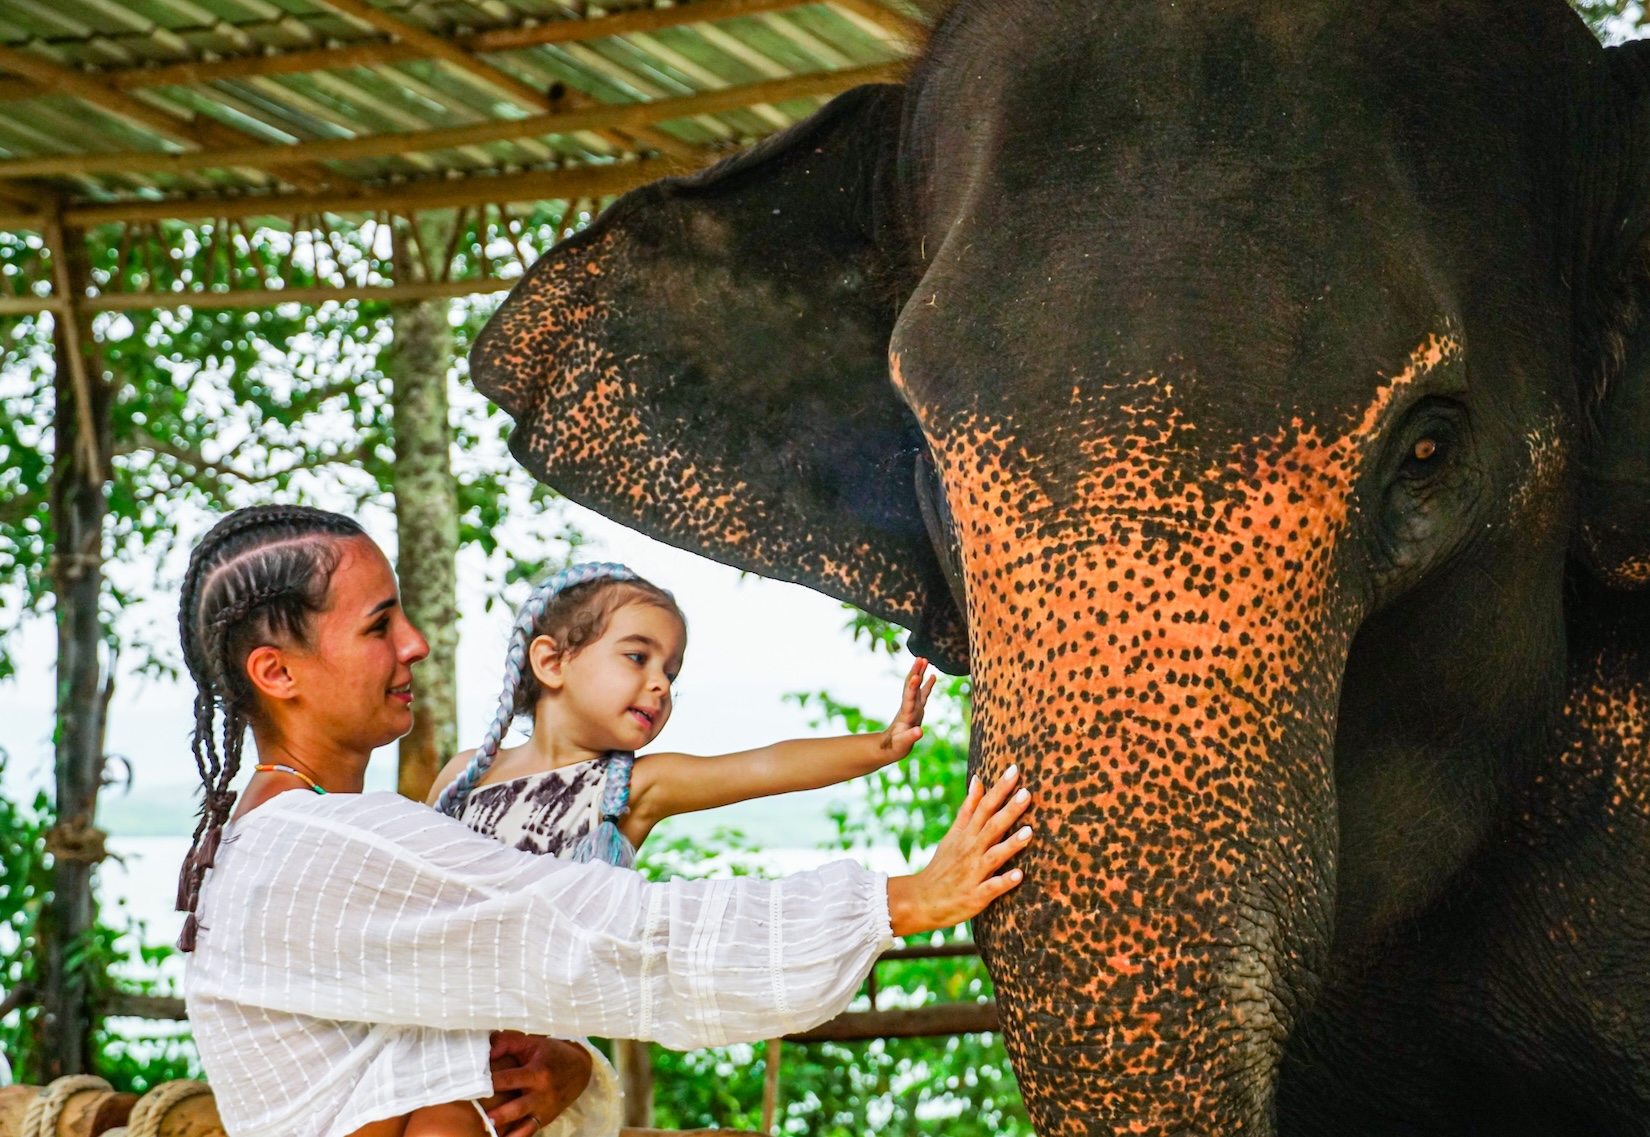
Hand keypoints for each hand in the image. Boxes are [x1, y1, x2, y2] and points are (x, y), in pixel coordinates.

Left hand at [483, 1032, 593, 1136]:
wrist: (580, 1068)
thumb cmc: (551, 1053)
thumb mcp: (532, 1042)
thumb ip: (507, 1043)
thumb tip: (485, 1051)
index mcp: (537, 1072)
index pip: (509, 1079)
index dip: (490, 1082)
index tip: (471, 1085)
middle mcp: (542, 1094)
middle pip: (517, 1107)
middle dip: (500, 1114)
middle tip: (481, 1118)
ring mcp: (544, 1109)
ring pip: (524, 1125)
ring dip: (507, 1131)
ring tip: (490, 1132)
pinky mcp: (544, 1119)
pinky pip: (529, 1132)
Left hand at [878, 658, 936, 760]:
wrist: (890, 746)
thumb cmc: (896, 746)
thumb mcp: (902, 744)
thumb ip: (910, 737)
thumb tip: (919, 731)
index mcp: (906, 714)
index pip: (909, 698)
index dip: (913, 688)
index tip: (916, 676)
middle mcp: (909, 707)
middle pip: (911, 686)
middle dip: (916, 672)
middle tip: (920, 659)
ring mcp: (913, 706)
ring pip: (916, 686)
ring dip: (919, 672)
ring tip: (924, 659)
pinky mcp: (917, 708)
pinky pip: (922, 693)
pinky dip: (927, 684)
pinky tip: (933, 675)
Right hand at [886, 766, 1031, 935]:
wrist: (922, 900)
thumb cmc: (943, 865)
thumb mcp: (953, 834)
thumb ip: (968, 808)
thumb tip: (979, 779)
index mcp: (966, 835)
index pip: (984, 807)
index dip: (999, 789)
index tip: (1014, 770)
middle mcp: (970, 851)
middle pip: (991, 827)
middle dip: (1009, 810)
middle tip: (1027, 793)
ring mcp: (973, 874)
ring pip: (993, 856)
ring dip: (1011, 844)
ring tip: (1029, 832)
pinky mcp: (975, 896)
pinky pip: (991, 888)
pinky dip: (1004, 881)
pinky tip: (1019, 874)